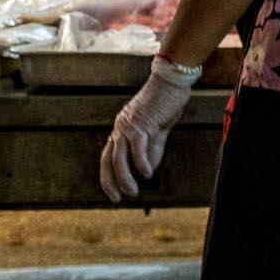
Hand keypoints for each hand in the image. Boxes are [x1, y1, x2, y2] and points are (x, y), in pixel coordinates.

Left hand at [99, 58, 198, 202]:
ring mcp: (129, 125)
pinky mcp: (143, 122)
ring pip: (119, 157)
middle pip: (108, 160)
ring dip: (125, 177)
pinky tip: (147, 173)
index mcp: (121, 129)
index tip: (114, 194)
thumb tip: (148, 170)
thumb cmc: (165, 102)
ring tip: (133, 191)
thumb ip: (152, 150)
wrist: (171, 81)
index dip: (109, 177)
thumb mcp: (158, 131)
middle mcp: (120, 128)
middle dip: (111, 182)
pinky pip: (138, 146)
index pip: (108, 157)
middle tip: (118, 198)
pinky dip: (141, 161)